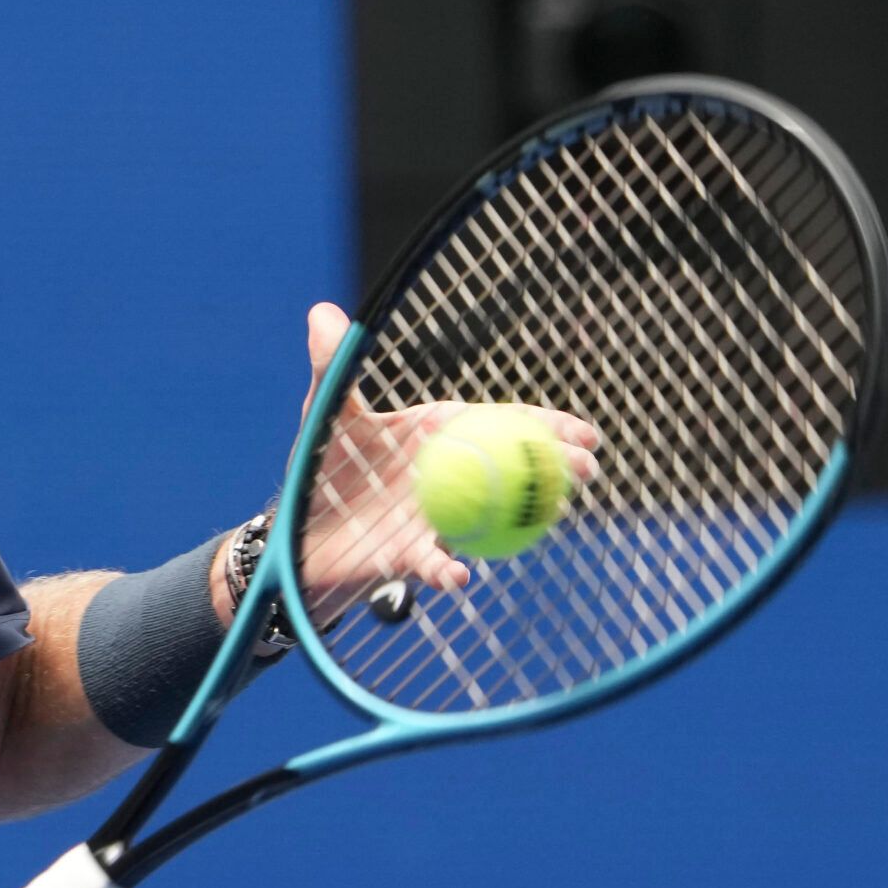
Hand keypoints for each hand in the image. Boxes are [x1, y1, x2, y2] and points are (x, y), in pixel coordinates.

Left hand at [290, 303, 600, 605]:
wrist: (300, 525)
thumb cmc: (321, 462)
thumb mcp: (328, 410)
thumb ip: (332, 364)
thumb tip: (322, 311)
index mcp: (440, 434)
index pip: (503, 424)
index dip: (547, 427)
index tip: (587, 433)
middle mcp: (449, 475)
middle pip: (514, 470)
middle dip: (555, 470)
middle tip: (588, 470)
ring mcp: (436, 516)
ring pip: (490, 517)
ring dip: (524, 517)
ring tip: (554, 515)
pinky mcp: (410, 554)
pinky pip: (432, 563)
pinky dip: (445, 570)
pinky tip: (459, 576)